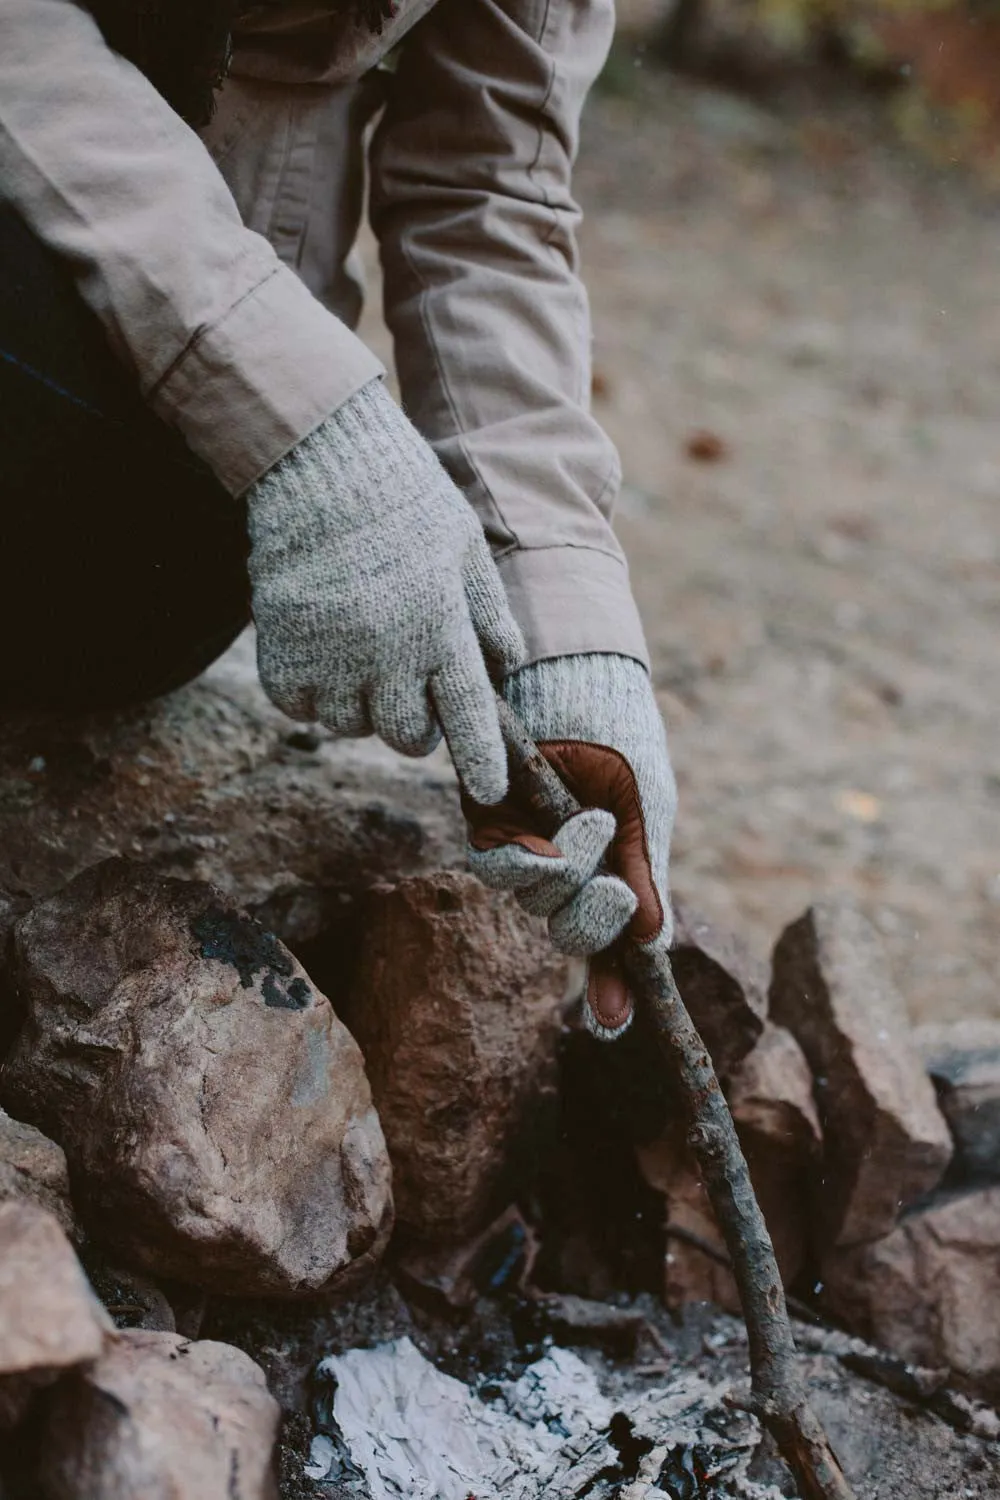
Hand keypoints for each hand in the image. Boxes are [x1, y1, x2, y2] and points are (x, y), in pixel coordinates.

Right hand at [246, 380, 523, 803]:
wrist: (321, 464)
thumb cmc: (405, 500)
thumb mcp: (465, 548)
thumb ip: (488, 613)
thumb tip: (506, 667)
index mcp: (441, 630)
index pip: (468, 716)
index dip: (481, 760)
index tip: (488, 790)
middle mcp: (388, 655)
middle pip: (407, 736)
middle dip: (416, 724)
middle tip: (411, 686)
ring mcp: (331, 657)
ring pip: (351, 725)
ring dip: (361, 706)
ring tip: (362, 655)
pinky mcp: (282, 651)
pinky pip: (300, 708)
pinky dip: (312, 695)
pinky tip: (322, 656)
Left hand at [463, 653, 675, 1037]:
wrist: (582, 683)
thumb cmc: (621, 745)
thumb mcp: (643, 816)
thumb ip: (643, 878)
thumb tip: (655, 947)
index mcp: (606, 878)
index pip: (606, 947)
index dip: (609, 991)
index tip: (612, 1024)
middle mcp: (560, 875)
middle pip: (568, 933)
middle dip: (593, 922)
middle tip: (615, 889)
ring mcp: (521, 850)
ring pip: (535, 903)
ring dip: (567, 877)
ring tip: (592, 825)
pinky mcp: (486, 823)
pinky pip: (498, 866)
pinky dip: (528, 860)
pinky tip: (553, 839)